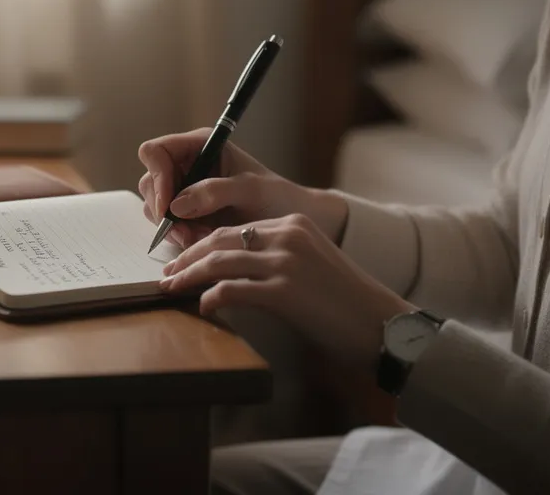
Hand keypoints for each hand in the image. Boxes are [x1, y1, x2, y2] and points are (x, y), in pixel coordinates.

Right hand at [136, 128, 346, 247]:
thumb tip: (176, 205)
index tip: (168, 206)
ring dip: (173, 227)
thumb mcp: (250, 190)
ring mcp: (184, 190)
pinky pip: (167, 225)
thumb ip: (214, 192)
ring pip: (154, 207)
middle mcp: (186, 164)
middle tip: (186, 234)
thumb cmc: (277, 197)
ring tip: (201, 238)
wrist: (289, 222)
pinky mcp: (186, 213)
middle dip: (164, 211)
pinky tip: (202, 241)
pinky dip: (180, 236)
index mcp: (199, 145)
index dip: (156, 177)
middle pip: (150, 182)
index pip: (155, 152)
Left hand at [157, 215, 412, 368]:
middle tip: (167, 273)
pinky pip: (231, 291)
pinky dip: (211, 299)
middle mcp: (288, 235)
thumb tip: (231, 274)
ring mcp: (286, 262)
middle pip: (220, 240)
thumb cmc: (346, 304)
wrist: (382, 326)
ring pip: (219, 262)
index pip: (234, 229)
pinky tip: (203, 308)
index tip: (183, 258)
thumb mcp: (311, 265)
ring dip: (188, 277)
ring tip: (170, 288)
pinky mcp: (284, 291)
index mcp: (293, 224)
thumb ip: (276, 259)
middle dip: (187, 258)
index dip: (203, 244)